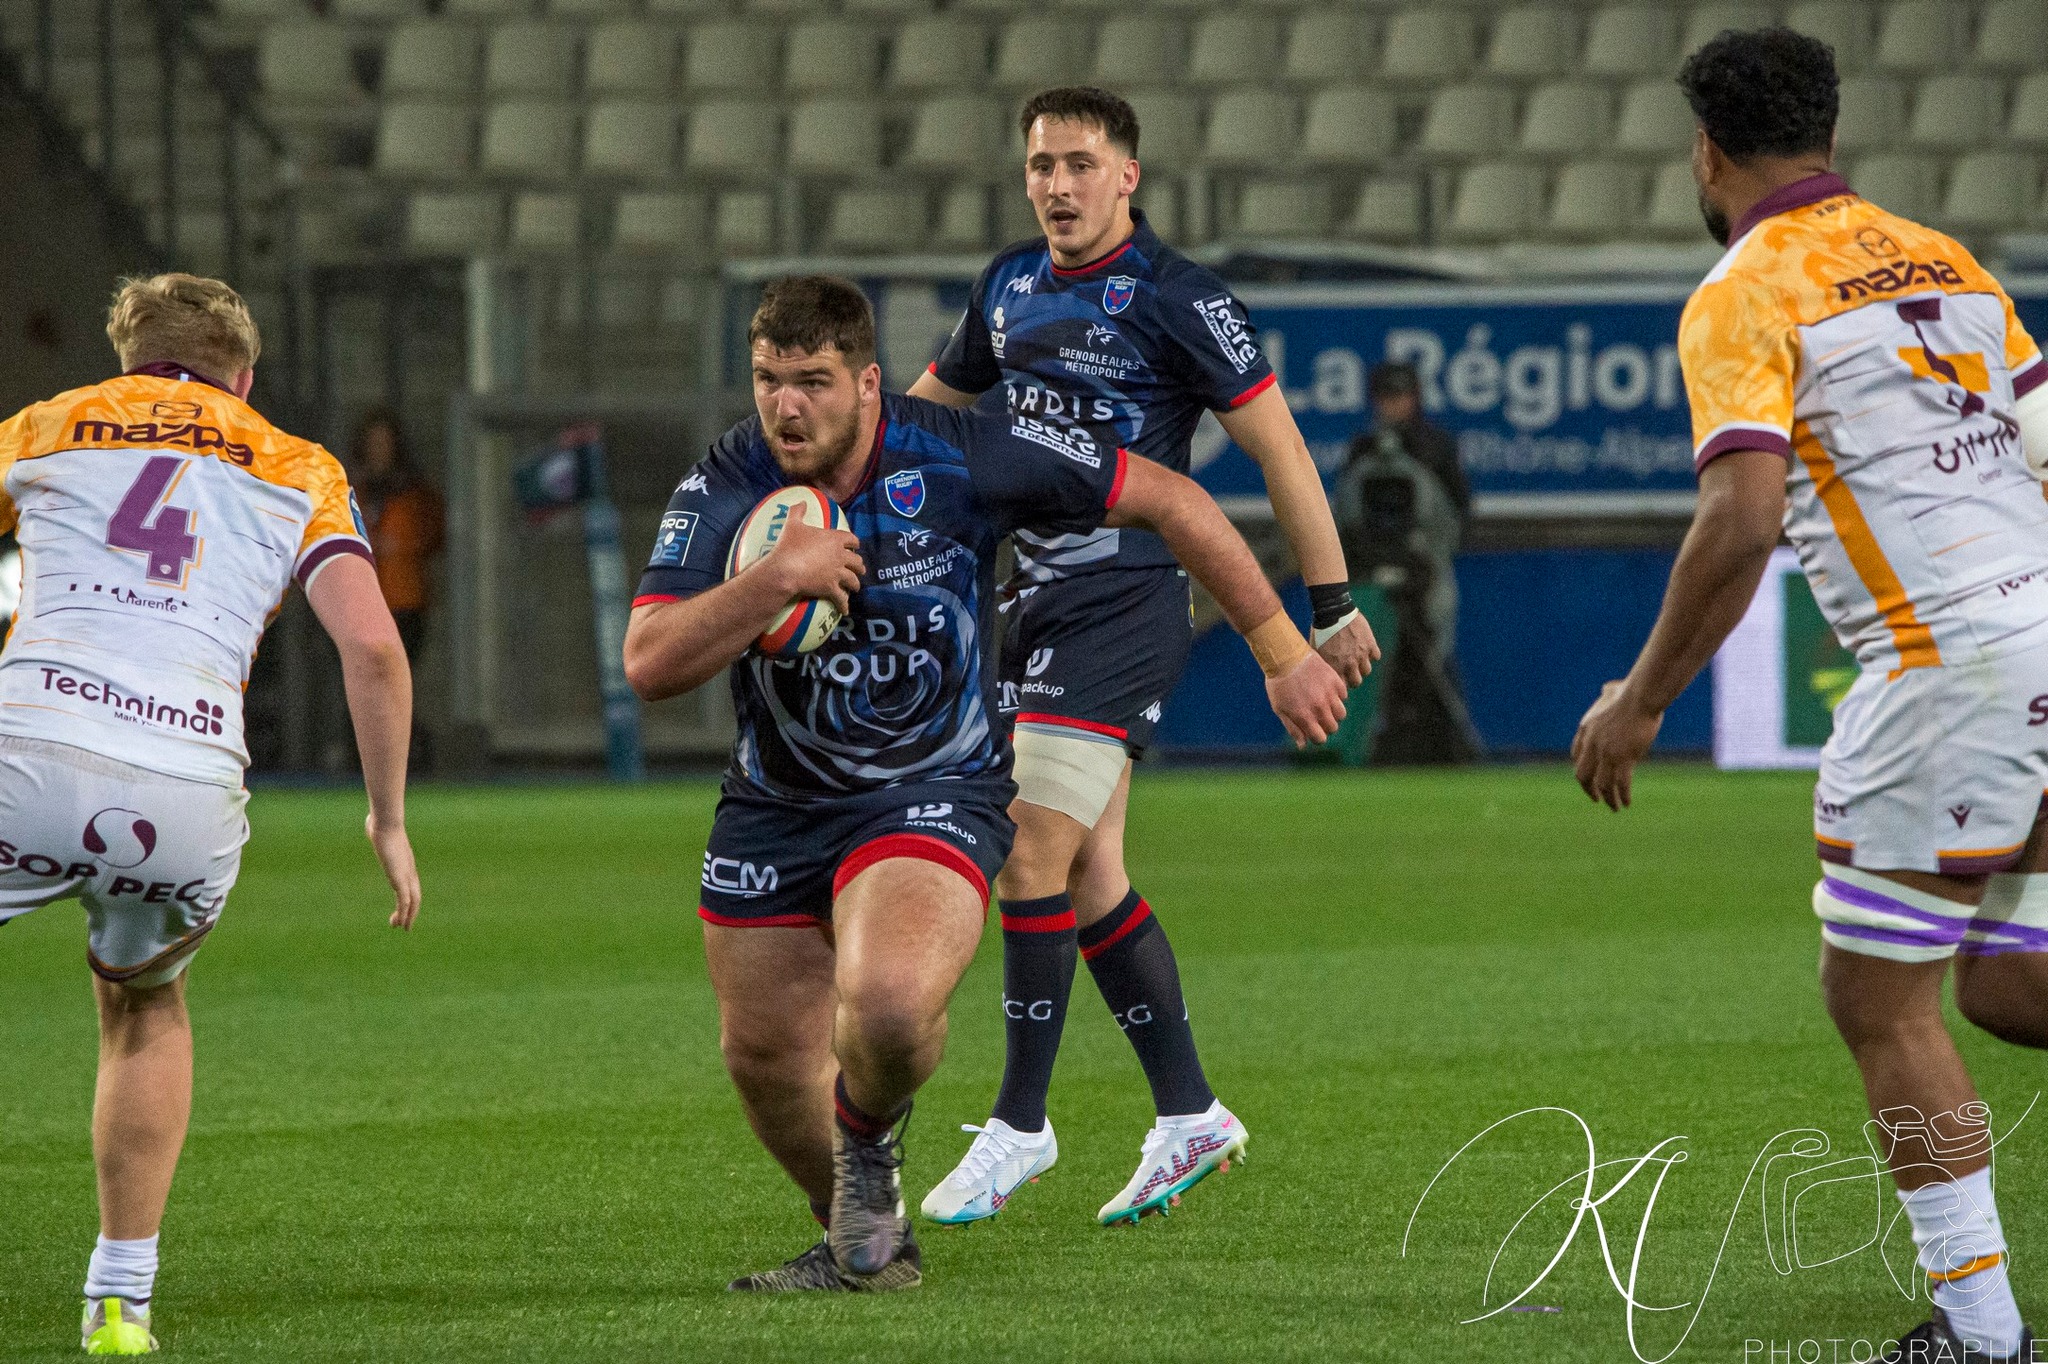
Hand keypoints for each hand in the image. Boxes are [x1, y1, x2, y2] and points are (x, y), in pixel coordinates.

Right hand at [366, 812, 420, 928]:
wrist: (386, 823)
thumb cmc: (381, 823)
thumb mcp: (379, 830)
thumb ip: (376, 830)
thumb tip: (370, 821)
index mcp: (404, 863)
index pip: (410, 884)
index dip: (408, 897)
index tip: (401, 908)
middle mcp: (408, 870)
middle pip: (415, 895)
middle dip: (411, 911)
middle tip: (405, 925)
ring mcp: (406, 874)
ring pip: (413, 900)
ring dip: (408, 915)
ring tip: (403, 928)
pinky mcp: (400, 877)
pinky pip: (405, 899)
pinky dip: (405, 911)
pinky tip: (401, 921)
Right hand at [763, 512, 863, 614]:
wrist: (785, 569)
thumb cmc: (789, 545)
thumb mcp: (792, 524)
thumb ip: (797, 511)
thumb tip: (801, 501)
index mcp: (835, 539)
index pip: (852, 540)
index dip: (854, 544)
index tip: (854, 547)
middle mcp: (840, 556)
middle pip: (857, 561)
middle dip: (859, 566)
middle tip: (858, 569)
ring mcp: (837, 573)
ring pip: (853, 580)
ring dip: (855, 584)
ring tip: (855, 588)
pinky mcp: (831, 588)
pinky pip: (842, 598)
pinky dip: (844, 605)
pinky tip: (845, 610)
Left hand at [1265, 650, 1347, 747]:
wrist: (1286, 656)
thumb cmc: (1279, 684)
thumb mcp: (1280, 708)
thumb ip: (1293, 728)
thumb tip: (1303, 746)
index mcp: (1305, 717)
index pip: (1320, 738)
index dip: (1317, 737)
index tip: (1313, 730)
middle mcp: (1319, 707)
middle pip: (1333, 727)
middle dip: (1325, 725)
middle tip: (1317, 716)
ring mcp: (1329, 694)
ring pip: (1341, 714)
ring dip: (1334, 712)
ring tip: (1324, 704)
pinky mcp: (1335, 681)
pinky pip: (1343, 696)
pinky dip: (1337, 696)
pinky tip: (1325, 690)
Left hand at [1316, 613, 1378, 687]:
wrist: (1332, 611)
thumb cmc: (1320, 630)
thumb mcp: (1316, 650)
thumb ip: (1321, 664)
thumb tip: (1319, 675)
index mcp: (1335, 667)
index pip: (1342, 687)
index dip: (1341, 684)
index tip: (1340, 680)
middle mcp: (1349, 664)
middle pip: (1357, 682)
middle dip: (1353, 678)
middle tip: (1349, 671)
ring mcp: (1361, 654)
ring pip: (1367, 670)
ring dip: (1362, 666)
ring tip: (1357, 659)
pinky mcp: (1370, 644)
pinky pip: (1376, 656)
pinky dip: (1371, 653)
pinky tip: (1364, 648)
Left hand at [1571, 681, 1662, 810]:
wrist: (1640, 696)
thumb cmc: (1631, 691)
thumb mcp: (1612, 691)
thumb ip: (1607, 693)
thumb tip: (1608, 688)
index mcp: (1586, 729)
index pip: (1576, 755)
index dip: (1583, 768)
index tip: (1588, 778)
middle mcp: (1592, 744)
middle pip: (1582, 775)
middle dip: (1588, 789)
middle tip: (1596, 798)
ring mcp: (1606, 752)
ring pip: (1602, 784)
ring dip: (1608, 799)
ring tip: (1614, 807)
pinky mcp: (1624, 758)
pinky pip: (1621, 784)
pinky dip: (1623, 796)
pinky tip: (1627, 803)